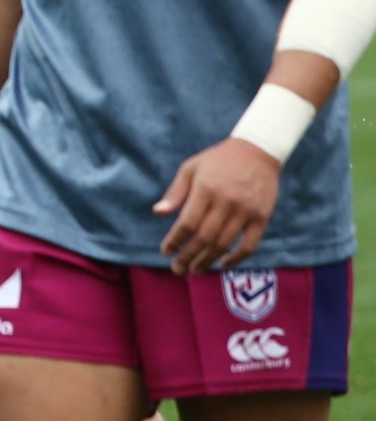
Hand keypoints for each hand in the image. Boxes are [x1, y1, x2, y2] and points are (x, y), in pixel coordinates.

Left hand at [155, 138, 279, 273]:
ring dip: (208, 260)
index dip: (175, 241)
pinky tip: (222, 264)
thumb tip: (158, 212)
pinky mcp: (262, 217)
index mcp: (206, 189)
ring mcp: (246, 211)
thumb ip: (176, 192)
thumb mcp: (191, 168)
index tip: (166, 252)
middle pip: (204, 237)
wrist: (258, 150)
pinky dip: (236, 259)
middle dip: (188, 256)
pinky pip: (249, 245)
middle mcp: (226, 201)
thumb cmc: (218, 160)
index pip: (187, 223)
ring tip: (195, 270)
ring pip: (224, 244)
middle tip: (178, 270)